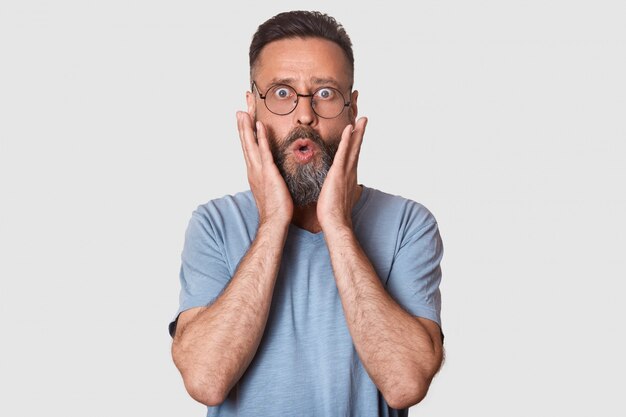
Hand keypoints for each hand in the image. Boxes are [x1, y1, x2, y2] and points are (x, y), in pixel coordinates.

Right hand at [236, 111, 292, 226]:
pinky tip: (259, 125)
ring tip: (243, 111)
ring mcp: (258, 170)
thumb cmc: (275, 207)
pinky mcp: (268, 172)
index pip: (248, 146)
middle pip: (245, 141)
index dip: (245, 131)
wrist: (274, 221)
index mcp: (254, 171)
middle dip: (243, 123)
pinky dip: (261, 138)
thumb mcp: (271, 187)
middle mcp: (252, 168)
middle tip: (240, 107)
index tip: (244, 117)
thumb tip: (273, 171)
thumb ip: (270, 176)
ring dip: (247, 126)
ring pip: (250, 144)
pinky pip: (264, 151)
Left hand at [317, 117, 367, 230]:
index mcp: (348, 177)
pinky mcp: (339, 173)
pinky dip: (347, 140)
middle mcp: (350, 172)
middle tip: (364, 119)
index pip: (353, 156)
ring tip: (361, 119)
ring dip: (357, 132)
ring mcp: (346, 172)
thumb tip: (335, 188)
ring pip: (353, 148)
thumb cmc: (333, 213)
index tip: (358, 132)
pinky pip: (343, 153)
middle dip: (360, 133)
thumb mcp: (335, 196)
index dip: (356, 143)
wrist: (334, 222)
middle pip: (356, 148)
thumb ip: (337, 189)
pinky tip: (349, 129)